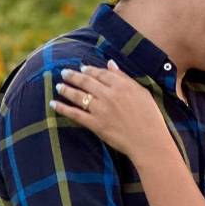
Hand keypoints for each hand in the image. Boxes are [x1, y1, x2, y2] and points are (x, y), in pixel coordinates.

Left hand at [50, 61, 167, 158]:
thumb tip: (111, 64)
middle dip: (73, 76)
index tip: (82, 68)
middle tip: (63, 72)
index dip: (89, 70)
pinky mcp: (95, 125)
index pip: (101, 73)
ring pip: (78, 95)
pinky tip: (53, 104)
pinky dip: (62, 108)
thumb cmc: (151, 118)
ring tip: (58, 86)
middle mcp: (109, 95)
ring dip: (66, 89)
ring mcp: (101, 110)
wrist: (149, 142)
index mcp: (122, 85)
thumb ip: (124, 77)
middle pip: (86, 81)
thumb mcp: (142, 92)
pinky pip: (75, 114)